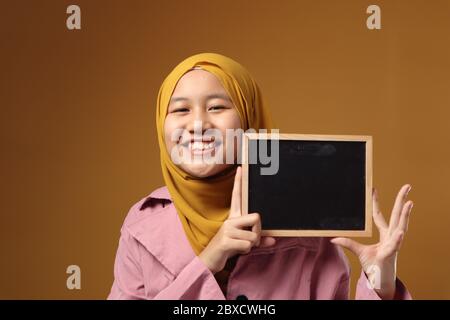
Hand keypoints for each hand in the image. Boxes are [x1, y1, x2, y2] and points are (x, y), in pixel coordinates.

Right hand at [199, 166, 276, 273]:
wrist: (209, 261)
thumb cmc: (229, 248)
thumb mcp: (245, 243)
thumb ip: (258, 240)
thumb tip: (274, 240)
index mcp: (234, 217)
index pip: (237, 196)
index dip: (239, 182)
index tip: (241, 167)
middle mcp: (230, 220)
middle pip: (257, 217)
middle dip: (258, 231)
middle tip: (252, 239)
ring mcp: (227, 229)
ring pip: (254, 236)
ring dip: (251, 246)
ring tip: (240, 247)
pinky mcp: (226, 240)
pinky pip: (247, 245)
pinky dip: (246, 251)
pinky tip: (235, 251)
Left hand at [331, 184, 413, 298]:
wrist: (379, 281)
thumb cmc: (373, 265)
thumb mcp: (358, 252)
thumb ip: (348, 244)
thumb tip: (333, 238)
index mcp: (384, 234)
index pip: (379, 215)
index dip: (376, 202)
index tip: (374, 189)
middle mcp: (391, 237)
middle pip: (397, 216)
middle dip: (401, 201)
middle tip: (407, 186)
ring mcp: (393, 244)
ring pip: (400, 228)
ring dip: (405, 216)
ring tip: (409, 203)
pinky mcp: (390, 255)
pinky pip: (394, 247)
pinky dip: (397, 240)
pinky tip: (400, 233)